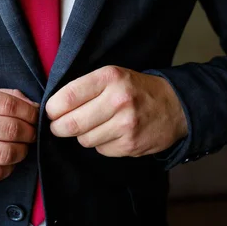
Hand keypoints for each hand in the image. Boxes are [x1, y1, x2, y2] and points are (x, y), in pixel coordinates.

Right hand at [0, 86, 39, 183]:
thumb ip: (3, 96)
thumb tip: (34, 107)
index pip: (11, 106)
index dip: (31, 113)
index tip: (36, 118)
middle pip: (12, 130)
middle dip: (30, 133)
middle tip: (31, 135)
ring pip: (6, 153)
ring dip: (22, 152)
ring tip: (20, 148)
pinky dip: (8, 168)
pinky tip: (6, 161)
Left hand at [45, 66, 187, 156]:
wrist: (175, 106)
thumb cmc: (135, 89)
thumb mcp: (112, 75)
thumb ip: (84, 87)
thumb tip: (51, 107)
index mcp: (109, 78)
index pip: (67, 97)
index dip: (52, 109)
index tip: (51, 112)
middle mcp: (118, 100)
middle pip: (71, 123)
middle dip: (59, 127)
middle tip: (59, 126)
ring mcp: (126, 125)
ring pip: (84, 139)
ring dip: (83, 135)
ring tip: (95, 125)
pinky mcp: (131, 145)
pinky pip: (100, 150)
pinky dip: (101, 144)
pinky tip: (111, 133)